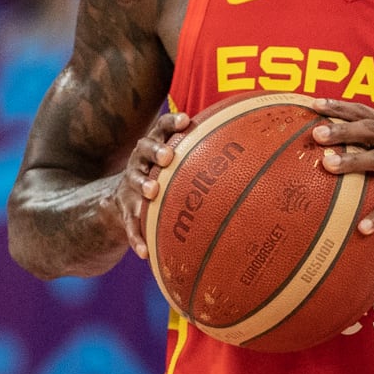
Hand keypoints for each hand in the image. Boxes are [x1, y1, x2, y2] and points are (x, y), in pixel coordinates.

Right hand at [120, 108, 193, 259]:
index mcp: (154, 147)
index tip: (186, 120)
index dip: (172, 122)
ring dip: (142, 184)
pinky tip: (146, 252)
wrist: (122, 202)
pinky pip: (129, 225)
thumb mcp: (177, 164)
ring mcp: (129, 186)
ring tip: (151, 191)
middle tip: (168, 156)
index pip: (161, 128)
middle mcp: (140, 162)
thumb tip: (250, 154)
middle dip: (156, 151)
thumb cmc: (163, 178)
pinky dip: (136, 237)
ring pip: (132, 181)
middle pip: (144, 149)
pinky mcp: (124, 210)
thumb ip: (202, 158)